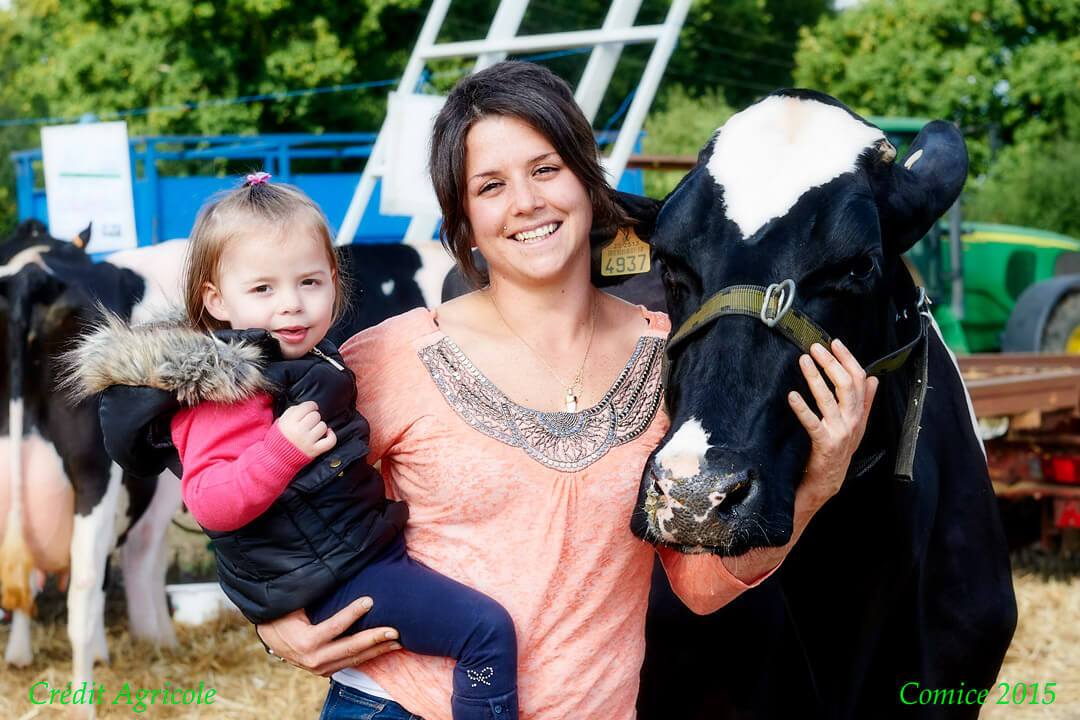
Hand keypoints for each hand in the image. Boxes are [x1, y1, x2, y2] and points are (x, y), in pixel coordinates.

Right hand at [256, 597, 401, 675]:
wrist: (269, 635)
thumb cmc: (282, 612)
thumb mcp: (292, 602)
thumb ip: (310, 592)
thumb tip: (329, 569)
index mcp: (305, 642)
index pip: (334, 627)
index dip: (352, 613)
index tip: (370, 600)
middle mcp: (313, 660)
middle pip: (350, 648)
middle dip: (375, 639)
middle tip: (395, 631)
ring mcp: (320, 668)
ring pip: (354, 659)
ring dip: (377, 650)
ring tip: (398, 641)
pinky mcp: (326, 670)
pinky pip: (351, 662)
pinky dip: (369, 655)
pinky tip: (384, 647)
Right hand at [276, 400, 336, 457]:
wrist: (277, 458)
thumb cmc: (279, 438)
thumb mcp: (281, 421)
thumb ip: (293, 411)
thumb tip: (307, 406)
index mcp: (289, 422)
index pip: (307, 406)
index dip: (311, 406)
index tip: (311, 408)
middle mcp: (298, 431)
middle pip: (315, 415)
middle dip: (313, 417)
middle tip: (309, 422)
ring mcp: (307, 442)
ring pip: (323, 426)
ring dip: (320, 426)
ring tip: (313, 430)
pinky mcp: (314, 450)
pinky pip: (330, 441)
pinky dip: (331, 436)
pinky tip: (327, 433)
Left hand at [787, 339, 878, 511]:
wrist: (828, 482)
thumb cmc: (839, 450)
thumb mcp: (856, 425)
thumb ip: (864, 402)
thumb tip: (873, 378)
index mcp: (859, 413)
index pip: (859, 379)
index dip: (848, 359)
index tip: (835, 343)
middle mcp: (852, 421)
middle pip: (846, 385)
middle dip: (831, 363)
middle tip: (815, 347)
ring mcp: (840, 433)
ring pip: (829, 399)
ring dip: (816, 378)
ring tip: (804, 360)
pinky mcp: (824, 444)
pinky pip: (812, 423)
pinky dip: (802, 408)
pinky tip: (792, 395)